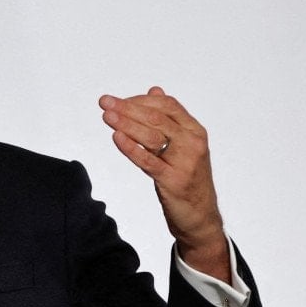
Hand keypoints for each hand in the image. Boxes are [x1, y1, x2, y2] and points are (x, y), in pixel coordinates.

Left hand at [99, 86, 229, 280]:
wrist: (200, 216)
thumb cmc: (187, 178)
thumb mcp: (182, 145)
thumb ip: (169, 119)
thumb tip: (154, 90)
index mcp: (195, 130)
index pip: (166, 105)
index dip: (140, 100)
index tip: (118, 100)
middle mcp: (193, 142)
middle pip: (157, 118)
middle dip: (127, 108)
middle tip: (105, 102)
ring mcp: (185, 161)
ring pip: (151, 136)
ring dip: (126, 124)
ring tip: (106, 116)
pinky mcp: (173, 180)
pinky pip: (148, 160)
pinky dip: (131, 148)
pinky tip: (116, 138)